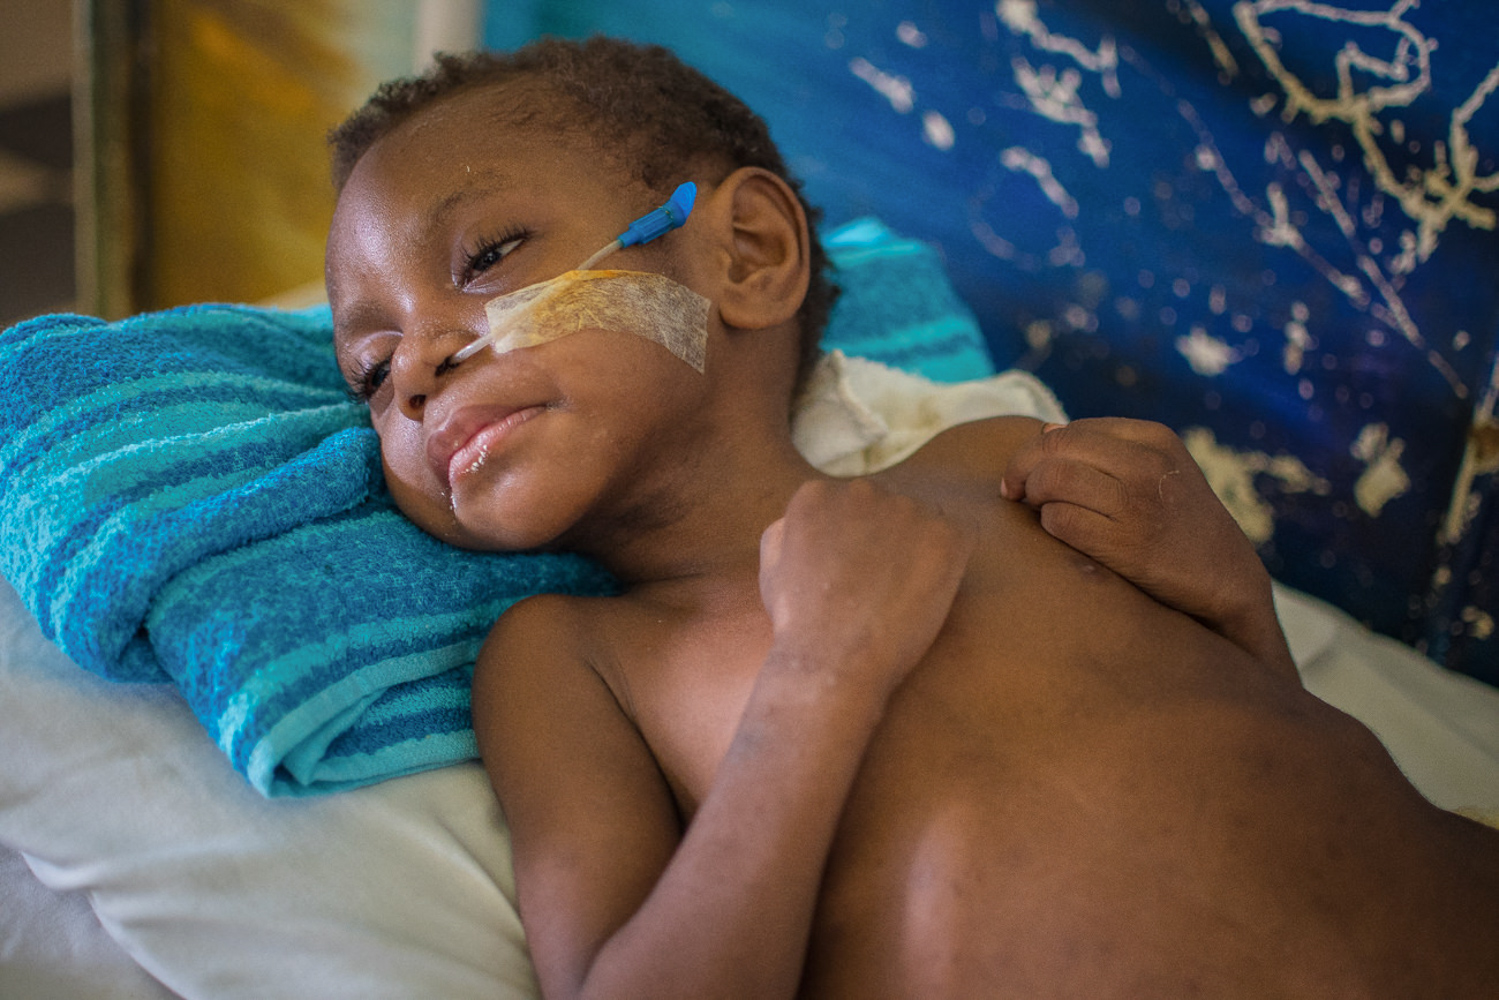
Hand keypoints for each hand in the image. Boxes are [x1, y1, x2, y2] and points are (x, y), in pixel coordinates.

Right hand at [759, 479, 973, 699]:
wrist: (834, 658)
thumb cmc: (799, 623)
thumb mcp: (772, 567)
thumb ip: (788, 530)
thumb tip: (806, 519)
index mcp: (817, 495)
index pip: (846, 505)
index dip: (854, 543)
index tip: (853, 574)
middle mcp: (862, 491)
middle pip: (885, 508)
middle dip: (887, 540)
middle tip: (880, 586)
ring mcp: (905, 510)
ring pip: (922, 522)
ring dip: (919, 551)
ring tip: (902, 595)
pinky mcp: (944, 536)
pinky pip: (960, 537)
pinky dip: (951, 563)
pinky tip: (928, 592)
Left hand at [1000, 418, 1293, 674]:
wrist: (1227, 579)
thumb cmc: (1178, 524)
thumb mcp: (1157, 472)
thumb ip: (1106, 451)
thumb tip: (1046, 429)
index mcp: (1153, 438)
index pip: (1068, 430)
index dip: (1033, 451)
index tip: (1023, 476)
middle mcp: (1146, 463)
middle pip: (1053, 449)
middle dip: (1022, 470)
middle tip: (1015, 494)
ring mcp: (1138, 502)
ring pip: (1051, 480)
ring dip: (1033, 498)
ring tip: (1040, 512)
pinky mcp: (1128, 543)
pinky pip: (1060, 521)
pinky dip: (1050, 526)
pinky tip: (1063, 536)